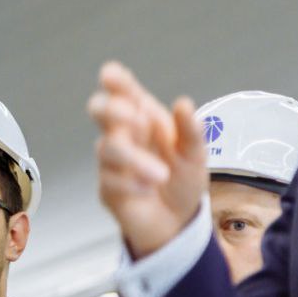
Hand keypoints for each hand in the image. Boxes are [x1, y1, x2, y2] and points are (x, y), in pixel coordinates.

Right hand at [88, 61, 208, 258]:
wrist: (178, 222)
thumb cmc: (182, 180)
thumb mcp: (196, 154)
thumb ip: (191, 130)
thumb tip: (184, 104)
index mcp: (144, 117)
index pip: (124, 91)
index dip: (114, 81)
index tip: (110, 75)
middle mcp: (124, 134)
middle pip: (100, 111)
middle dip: (111, 109)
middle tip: (135, 118)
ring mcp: (113, 161)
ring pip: (107, 148)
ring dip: (135, 159)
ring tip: (161, 175)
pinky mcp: (108, 187)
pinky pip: (111, 180)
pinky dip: (133, 185)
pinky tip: (148, 189)